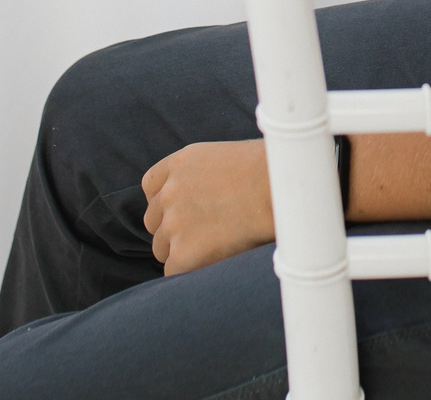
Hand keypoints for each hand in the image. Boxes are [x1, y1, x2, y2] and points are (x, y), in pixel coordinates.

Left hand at [141, 139, 273, 275]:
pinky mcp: (183, 252)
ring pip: (162, 249)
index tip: (186, 212)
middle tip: (204, 236)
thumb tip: (206, 199)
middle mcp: (169, 193)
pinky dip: (190, 271)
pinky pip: (173, 272)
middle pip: (154, 222)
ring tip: (215, 250)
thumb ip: (205, 177)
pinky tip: (213, 265)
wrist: (278, 190)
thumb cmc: (270, 173)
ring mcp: (173, 223)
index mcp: (179, 164)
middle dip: (173, 230)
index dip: (167, 203)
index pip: (151, 188)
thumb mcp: (227, 158)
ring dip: (181, 252)